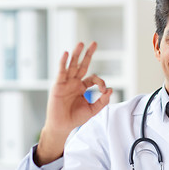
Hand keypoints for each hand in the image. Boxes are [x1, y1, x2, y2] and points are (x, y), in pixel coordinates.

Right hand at [35, 42, 111, 165]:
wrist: (62, 126)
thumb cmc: (75, 118)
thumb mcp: (93, 110)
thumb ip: (102, 101)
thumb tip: (110, 90)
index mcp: (82, 87)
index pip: (93, 78)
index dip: (101, 82)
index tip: (104, 90)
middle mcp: (74, 82)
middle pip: (82, 65)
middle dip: (88, 54)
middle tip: (94, 43)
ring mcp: (66, 83)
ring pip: (72, 65)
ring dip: (76, 54)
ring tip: (81, 43)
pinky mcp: (58, 86)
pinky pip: (61, 72)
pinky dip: (63, 63)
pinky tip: (66, 54)